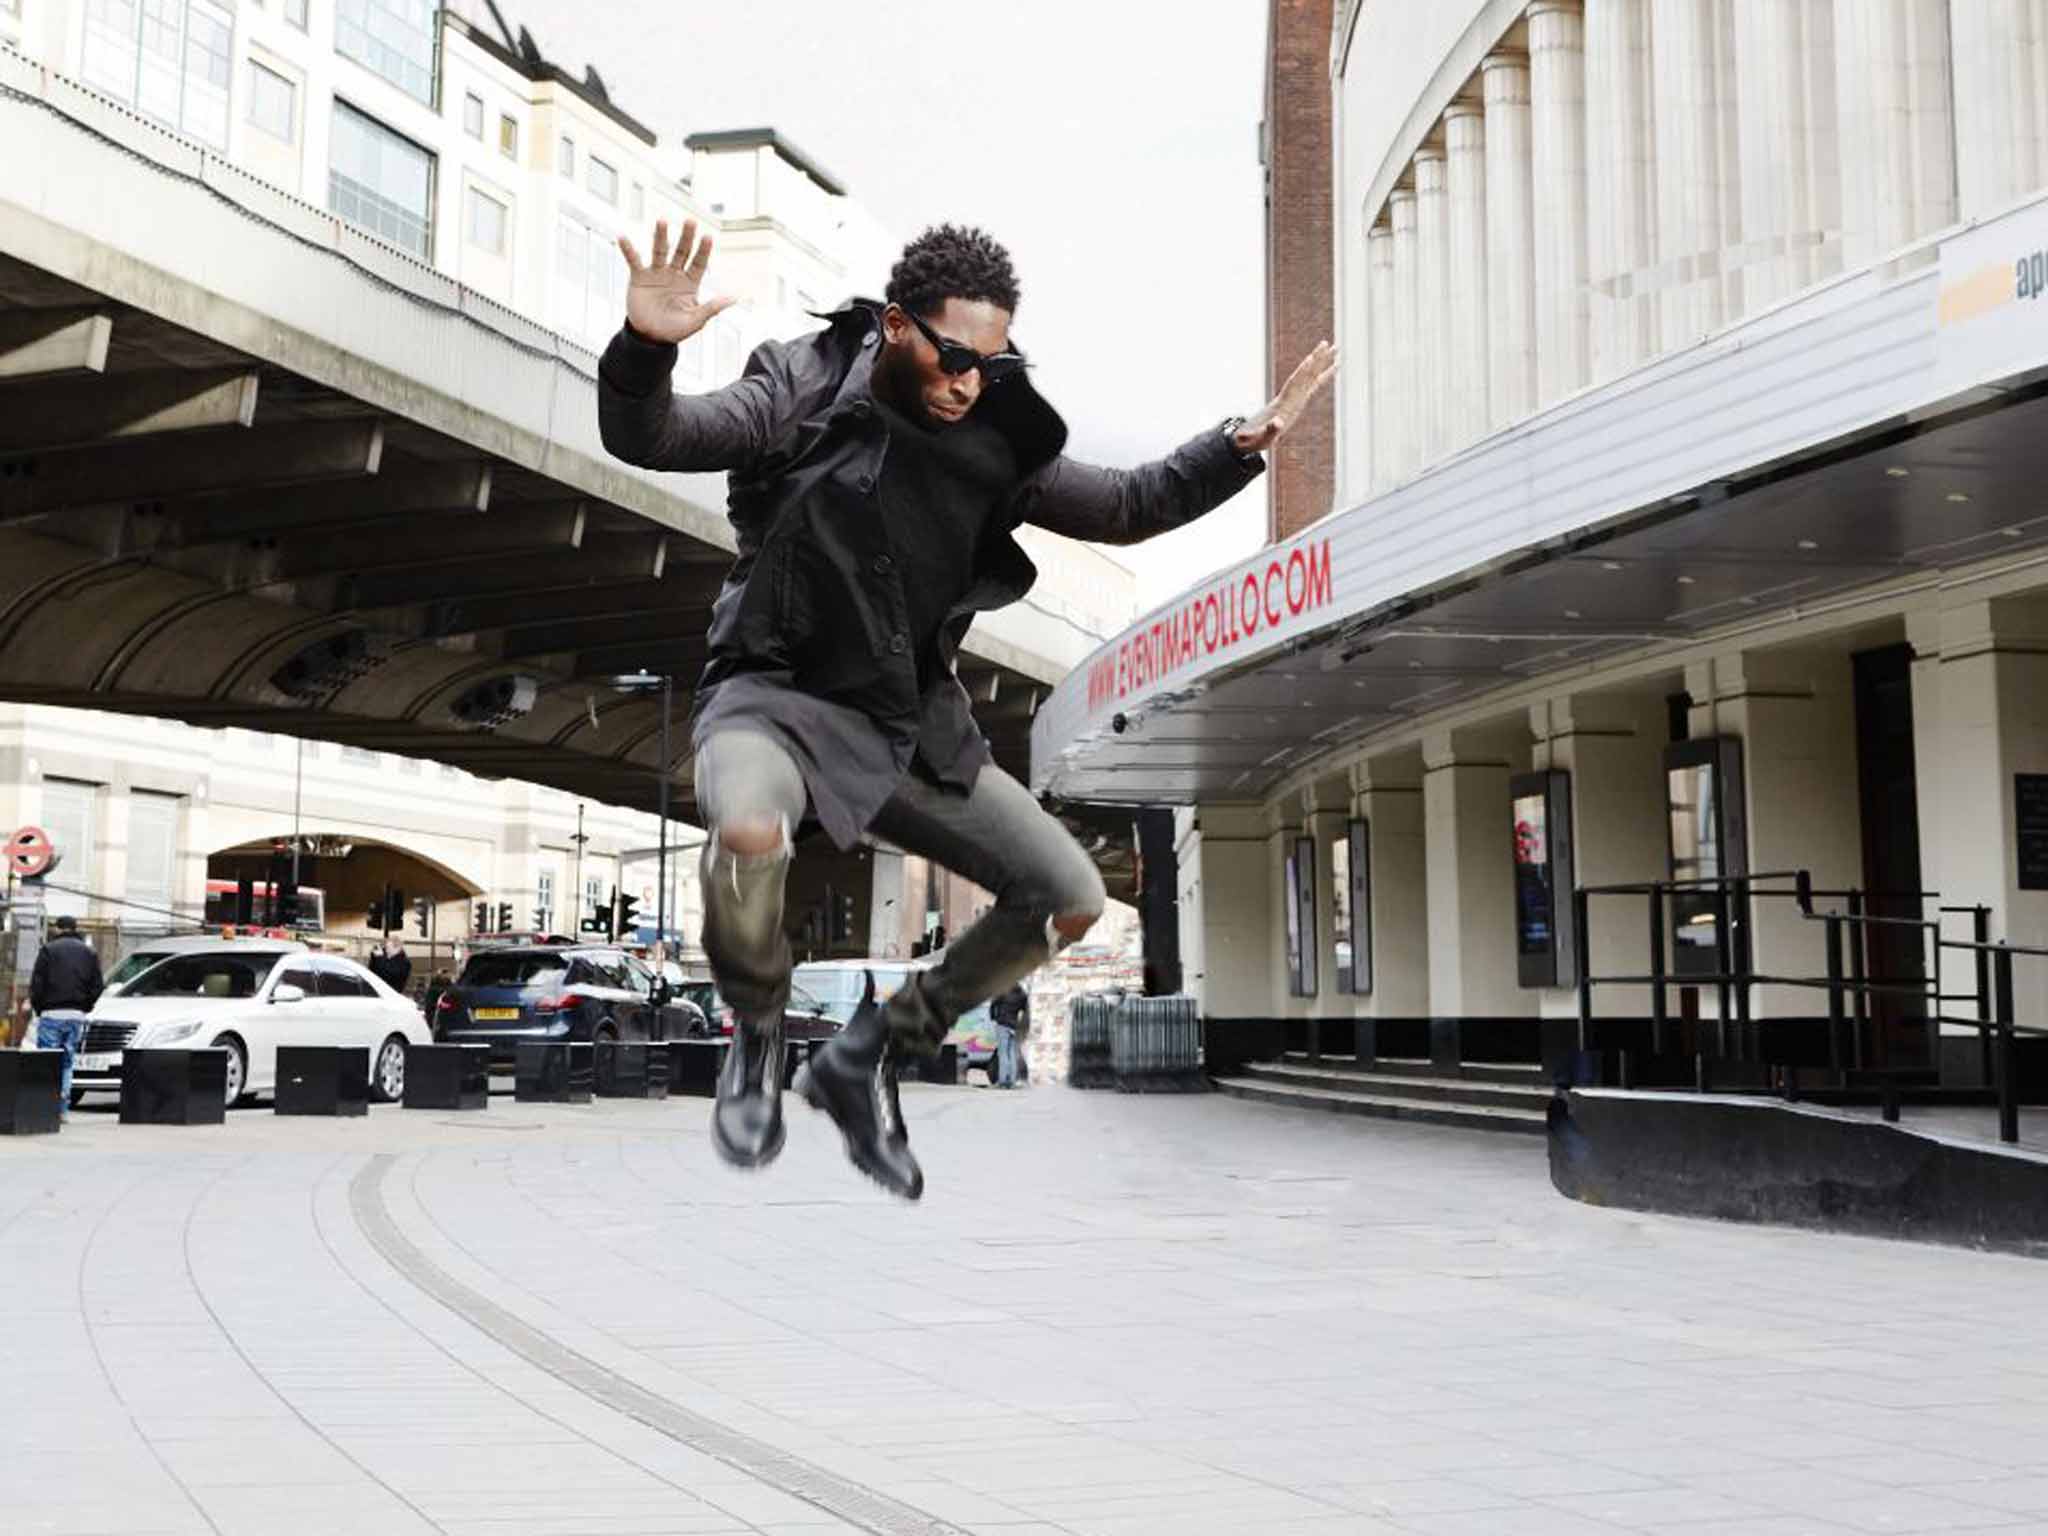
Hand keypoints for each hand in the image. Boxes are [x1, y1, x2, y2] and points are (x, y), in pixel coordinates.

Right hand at [616, 218, 736, 345]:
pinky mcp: (639, 278)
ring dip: (661, 236)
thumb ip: (712, 307)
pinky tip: (623, 238)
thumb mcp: (696, 320)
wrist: (650, 338)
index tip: (708, 236)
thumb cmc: (675, 330)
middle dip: (686, 237)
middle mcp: (675, 274)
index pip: (699, 263)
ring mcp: (657, 274)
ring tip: (662, 221)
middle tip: (691, 221)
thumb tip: (734, 298)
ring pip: (660, 251)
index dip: (704, 251)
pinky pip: (634, 261)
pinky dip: (628, 250)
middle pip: (682, 251)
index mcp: (690, 283)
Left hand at [1232, 340, 1338, 453]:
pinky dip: (1322, 377)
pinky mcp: (1296, 402)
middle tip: (1328, 344)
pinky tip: (1331, 370)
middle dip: (1316, 359)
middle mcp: (1289, 397)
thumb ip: (1270, 430)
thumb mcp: (1263, 437)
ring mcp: (1293, 399)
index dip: (1303, 371)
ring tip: (1334, 349)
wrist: (1247, 438)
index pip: (1294, 383)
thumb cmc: (1255, 439)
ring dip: (1321, 363)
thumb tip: (1278, 423)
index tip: (1311, 357)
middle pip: (1305, 374)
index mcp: (1283, 403)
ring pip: (1310, 376)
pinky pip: (1312, 386)